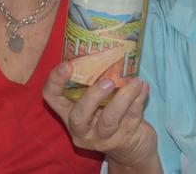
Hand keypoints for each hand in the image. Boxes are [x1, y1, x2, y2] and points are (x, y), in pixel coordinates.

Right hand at [43, 62, 158, 168]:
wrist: (131, 148)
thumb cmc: (108, 114)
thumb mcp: (96, 101)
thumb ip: (94, 81)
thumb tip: (104, 48)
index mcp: (68, 114)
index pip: (52, 98)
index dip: (55, 81)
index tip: (68, 64)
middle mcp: (82, 129)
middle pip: (78, 116)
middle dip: (92, 97)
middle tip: (108, 81)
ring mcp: (103, 138)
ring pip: (109, 120)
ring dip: (123, 98)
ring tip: (135, 81)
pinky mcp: (125, 139)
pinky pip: (132, 118)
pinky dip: (139, 100)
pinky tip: (143, 86)